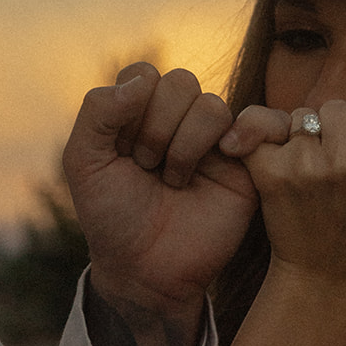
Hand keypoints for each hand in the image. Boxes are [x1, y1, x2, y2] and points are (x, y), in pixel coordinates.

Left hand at [63, 64, 265, 345]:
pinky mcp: (245, 163)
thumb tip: (142, 80)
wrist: (144, 272)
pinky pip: (261, 121)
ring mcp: (213, 140)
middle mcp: (178, 119)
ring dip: (185, 145)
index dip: (130, 107)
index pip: (142, 73)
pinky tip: (224, 156)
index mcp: (139, 111)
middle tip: (146, 167)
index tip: (121, 149)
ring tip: (173, 181)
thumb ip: (98, 111)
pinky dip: (248, 129)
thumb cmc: (112, 217)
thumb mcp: (84, 161)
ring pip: (211, 105)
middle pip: (179, 83)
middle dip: (157, 127)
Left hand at [245, 97, 345, 286]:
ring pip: (302, 116)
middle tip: (335, 159)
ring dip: (304, 134)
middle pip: (334, 106)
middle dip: (334, 127)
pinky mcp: (272, 173)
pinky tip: (275, 156)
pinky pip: (262, 128)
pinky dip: (262, 137)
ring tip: (311, 165)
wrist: (324, 271)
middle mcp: (345, 161)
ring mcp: (306, 166)